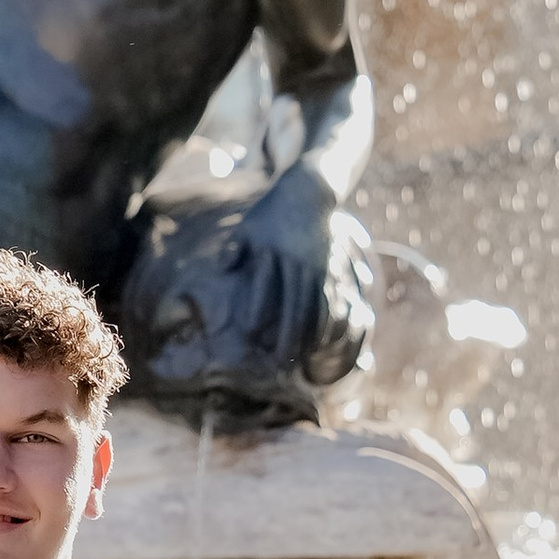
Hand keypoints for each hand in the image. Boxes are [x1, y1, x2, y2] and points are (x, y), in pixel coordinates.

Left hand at [221, 165, 340, 377]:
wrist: (308, 194)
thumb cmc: (269, 215)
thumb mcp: (247, 227)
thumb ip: (234, 249)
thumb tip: (222, 269)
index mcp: (272, 252)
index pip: (264, 286)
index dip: (258, 310)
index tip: (251, 334)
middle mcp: (297, 262)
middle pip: (295, 306)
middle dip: (288, 336)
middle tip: (280, 364)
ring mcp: (318, 267)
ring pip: (319, 308)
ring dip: (312, 337)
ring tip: (304, 361)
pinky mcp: (333, 270)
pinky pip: (336, 302)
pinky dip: (332, 324)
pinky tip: (326, 343)